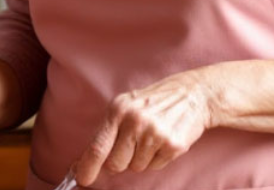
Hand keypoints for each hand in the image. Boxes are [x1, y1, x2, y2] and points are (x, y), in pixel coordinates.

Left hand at [74, 69, 212, 185]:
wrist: (191, 94)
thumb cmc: (152, 102)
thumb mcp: (124, 106)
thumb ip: (107, 131)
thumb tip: (86, 160)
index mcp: (118, 110)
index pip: (98, 146)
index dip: (88, 166)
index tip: (81, 178)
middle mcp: (135, 121)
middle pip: (116, 163)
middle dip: (120, 161)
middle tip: (131, 144)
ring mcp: (155, 133)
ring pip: (136, 167)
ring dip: (141, 158)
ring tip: (151, 137)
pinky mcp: (173, 145)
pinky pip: (155, 166)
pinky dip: (157, 158)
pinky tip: (163, 140)